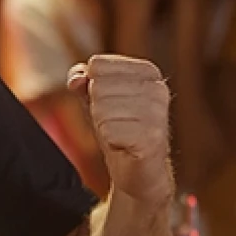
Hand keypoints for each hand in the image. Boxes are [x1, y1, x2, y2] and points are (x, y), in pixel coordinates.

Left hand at [67, 54, 171, 205]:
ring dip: (104, 127)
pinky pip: (109, 132)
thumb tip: (77, 79)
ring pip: (101, 109)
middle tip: (116, 124)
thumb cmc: (119, 130)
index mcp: (147, 71)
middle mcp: (157, 88)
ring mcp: (157, 113)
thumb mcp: (96, 100)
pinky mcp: (152, 137)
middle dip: (97, 110)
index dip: (91, 87)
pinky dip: (110, 142)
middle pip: (97, 87)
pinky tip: (125, 146)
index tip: (109, 103)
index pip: (97, 65)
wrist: (139, 171)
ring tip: (121, 135)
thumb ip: (82, 80)